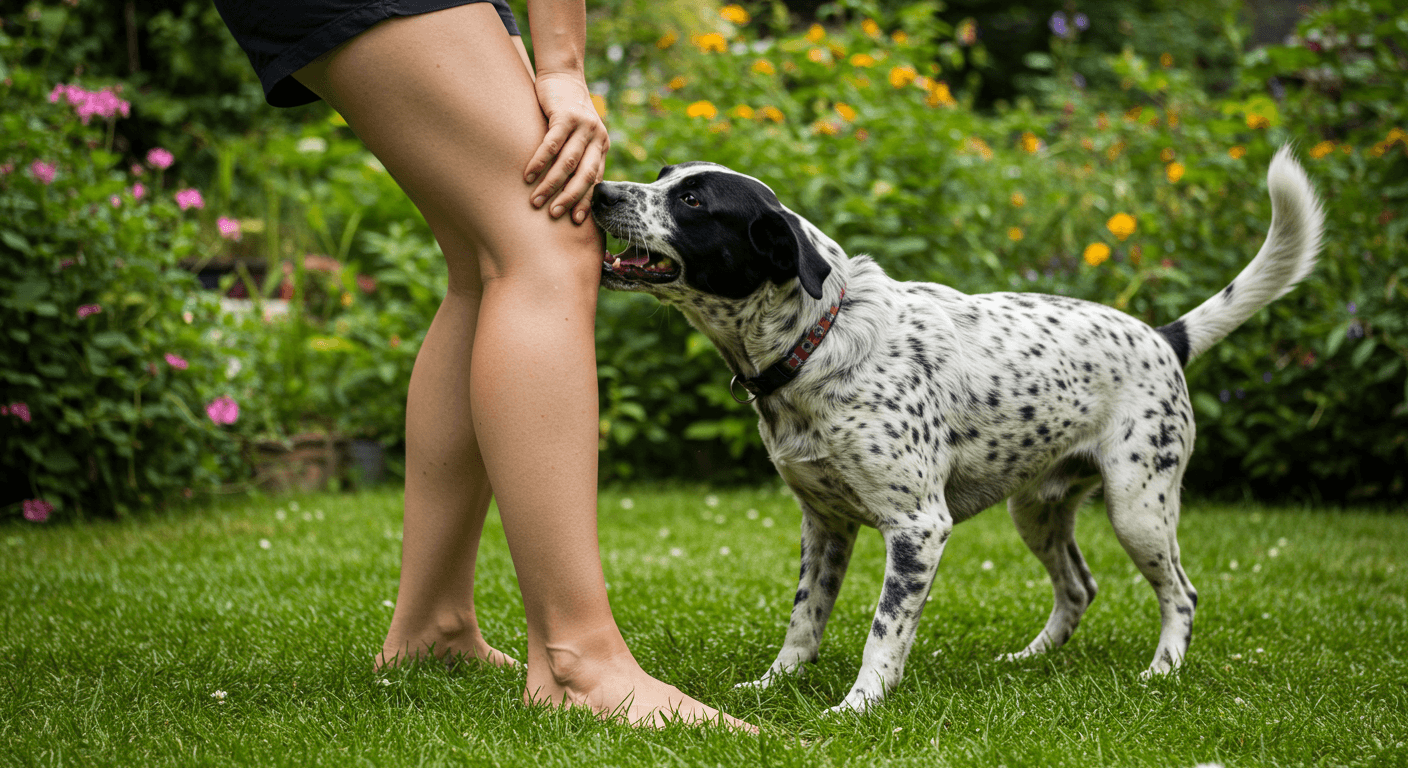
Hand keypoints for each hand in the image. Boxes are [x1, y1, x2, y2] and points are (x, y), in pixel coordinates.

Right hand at [525, 72, 608, 223]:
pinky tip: (528, 175)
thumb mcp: (578, 135)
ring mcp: (584, 125)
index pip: (596, 179)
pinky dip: (539, 161)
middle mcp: (597, 137)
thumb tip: (565, 189)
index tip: (576, 221)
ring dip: (551, 183)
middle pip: (585, 174)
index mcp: (602, 146)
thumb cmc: (566, 111)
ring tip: (536, 200)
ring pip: (567, 162)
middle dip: (569, 198)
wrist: (563, 75)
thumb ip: (577, 156)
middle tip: (554, 215)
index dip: (586, 201)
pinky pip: (552, 143)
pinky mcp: (566, 115)